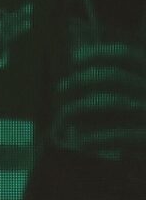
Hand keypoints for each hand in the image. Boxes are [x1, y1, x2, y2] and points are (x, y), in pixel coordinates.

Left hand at [49, 44, 145, 160]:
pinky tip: (81, 144)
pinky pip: (120, 137)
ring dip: (78, 109)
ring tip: (61, 119)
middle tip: (61, 87)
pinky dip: (97, 139)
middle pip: (113, 77)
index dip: (99, 54)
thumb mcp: (136, 97)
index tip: (75, 59)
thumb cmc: (141, 125)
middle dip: (81, 80)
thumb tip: (81, 68)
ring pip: (110, 103)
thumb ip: (121, 87)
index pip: (128, 57)